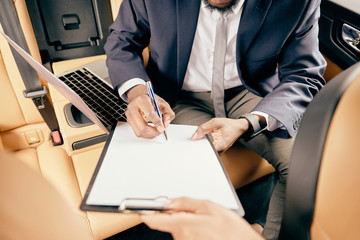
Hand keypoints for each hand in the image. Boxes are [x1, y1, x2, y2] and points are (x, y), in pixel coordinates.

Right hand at [125, 84, 174, 137]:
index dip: (157, 123)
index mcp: (142, 100)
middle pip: (142, 126)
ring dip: (150, 135)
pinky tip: (151, 130)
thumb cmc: (151, 100)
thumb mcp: (163, 103)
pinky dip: (146, 134)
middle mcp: (133, 107)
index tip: (162, 128)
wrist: (139, 97)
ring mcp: (129, 115)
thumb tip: (165, 124)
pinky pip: (137, 132)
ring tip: (156, 131)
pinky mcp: (129, 121)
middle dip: (153, 132)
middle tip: (160, 131)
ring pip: (139, 131)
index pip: (149, 114)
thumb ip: (168, 113)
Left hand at [142, 197, 262, 239]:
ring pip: (178, 228)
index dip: (144, 211)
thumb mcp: (210, 207)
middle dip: (178, 213)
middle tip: (197, 211)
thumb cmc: (232, 231)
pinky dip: (192, 230)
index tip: (136, 206)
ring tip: (207, 222)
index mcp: (183, 225)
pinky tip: (207, 230)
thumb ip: (186, 202)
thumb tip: (170, 201)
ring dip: (187, 222)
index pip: (154, 220)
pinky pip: (185, 235)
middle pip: (169, 221)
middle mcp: (181, 238)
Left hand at [192, 118, 249, 151]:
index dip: (196, 147)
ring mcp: (219, 152)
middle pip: (204, 152)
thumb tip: (194, 136)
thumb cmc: (229, 125)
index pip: (204, 151)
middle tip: (194, 140)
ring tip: (200, 139)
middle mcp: (220, 151)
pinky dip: (205, 145)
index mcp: (220, 145)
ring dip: (202, 145)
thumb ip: (204, 128)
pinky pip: (209, 150)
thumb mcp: (215, 122)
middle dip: (198, 146)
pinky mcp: (218, 151)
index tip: (191, 143)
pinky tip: (204, 140)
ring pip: (206, 151)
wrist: (239, 127)